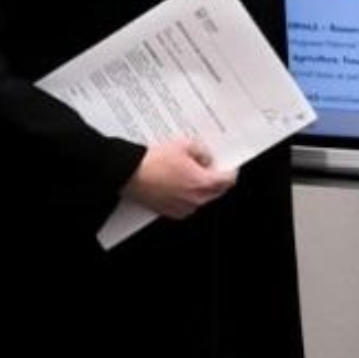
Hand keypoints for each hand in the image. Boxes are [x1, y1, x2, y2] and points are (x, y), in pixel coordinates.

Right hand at [121, 138, 236, 218]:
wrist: (129, 174)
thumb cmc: (154, 162)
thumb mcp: (184, 145)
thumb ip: (202, 152)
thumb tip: (206, 158)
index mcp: (203, 183)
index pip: (228, 180)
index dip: (230, 170)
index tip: (228, 165)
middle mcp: (195, 199)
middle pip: (217, 191)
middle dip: (216, 179)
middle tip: (209, 167)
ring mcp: (182, 207)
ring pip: (201, 198)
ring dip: (201, 188)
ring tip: (189, 172)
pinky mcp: (169, 211)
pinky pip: (186, 204)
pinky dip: (187, 195)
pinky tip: (177, 182)